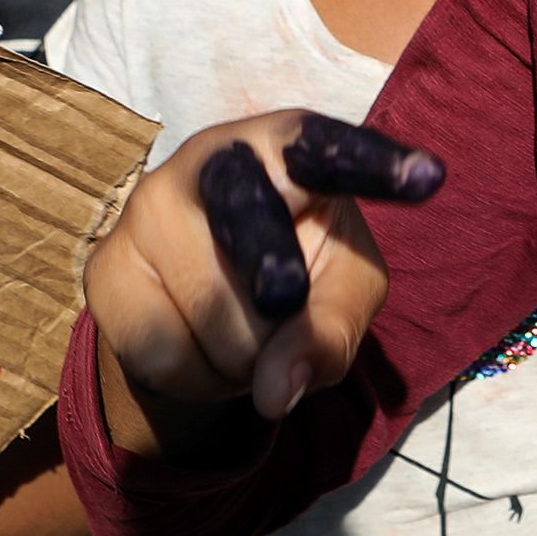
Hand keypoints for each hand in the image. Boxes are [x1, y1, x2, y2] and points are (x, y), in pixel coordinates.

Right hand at [82, 112, 440, 450]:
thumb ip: (329, 333)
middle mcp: (215, 157)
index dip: (372, 164)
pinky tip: (205, 348)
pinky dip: (201, 378)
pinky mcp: (107, 268)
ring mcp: (150, 207)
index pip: (327, 147)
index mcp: (290, 143)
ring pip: (213, 310)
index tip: (428, 177)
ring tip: (251, 333)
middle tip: (284, 295)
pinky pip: (166, 352)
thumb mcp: (342, 293)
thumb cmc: (298, 269)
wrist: (201, 296)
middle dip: (269, 264)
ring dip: (247, 355)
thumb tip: (274, 392)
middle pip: (247, 214)